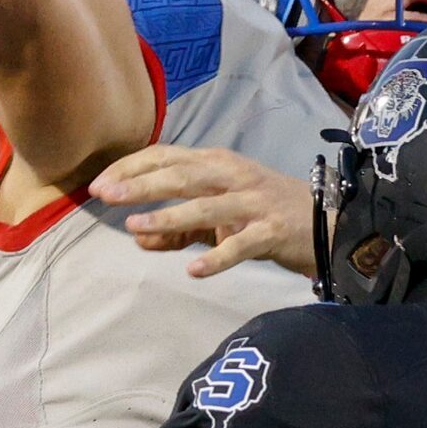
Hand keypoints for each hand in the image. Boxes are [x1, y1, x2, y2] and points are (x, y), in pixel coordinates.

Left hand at [89, 146, 314, 278]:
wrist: (325, 223)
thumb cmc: (263, 214)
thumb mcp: (218, 216)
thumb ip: (178, 229)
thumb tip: (138, 239)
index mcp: (217, 163)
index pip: (167, 157)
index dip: (132, 168)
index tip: (101, 183)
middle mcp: (233, 177)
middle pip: (180, 176)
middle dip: (140, 185)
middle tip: (105, 195)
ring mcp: (253, 203)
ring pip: (205, 207)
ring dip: (170, 217)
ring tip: (137, 227)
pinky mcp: (271, 231)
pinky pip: (240, 245)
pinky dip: (217, 257)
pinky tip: (194, 270)